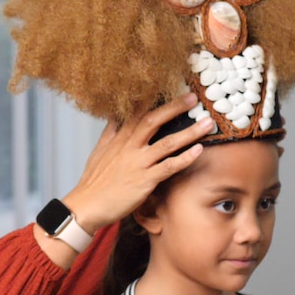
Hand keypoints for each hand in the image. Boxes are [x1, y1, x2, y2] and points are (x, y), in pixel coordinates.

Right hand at [63, 94, 213, 232]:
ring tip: (208, 123)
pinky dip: (185, 158)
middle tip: (192, 97)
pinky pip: (169, 167)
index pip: (137, 112)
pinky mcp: (144, 180)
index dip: (154, 99)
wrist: (87, 206)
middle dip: (174, 107)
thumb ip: (110, 133)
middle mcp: (129, 147)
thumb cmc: (93, 182)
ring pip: (167, 142)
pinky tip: (199, 150)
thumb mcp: (99, 152)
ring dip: (190, 132)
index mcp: (119, 139)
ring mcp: (138, 163)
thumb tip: (114, 116)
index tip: (168, 88)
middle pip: (153, 120)